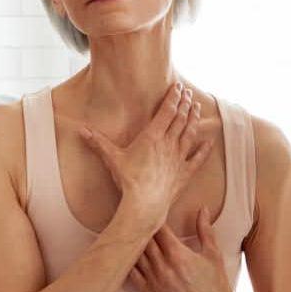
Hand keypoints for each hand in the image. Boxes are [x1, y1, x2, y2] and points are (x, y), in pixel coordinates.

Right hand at [79, 82, 212, 228]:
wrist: (144, 204)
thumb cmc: (128, 181)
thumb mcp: (111, 159)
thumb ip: (98, 142)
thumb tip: (80, 130)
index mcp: (152, 137)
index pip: (166, 111)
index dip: (173, 98)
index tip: (178, 87)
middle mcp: (169, 144)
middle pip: (180, 119)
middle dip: (185, 104)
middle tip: (189, 93)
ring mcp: (179, 158)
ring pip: (190, 134)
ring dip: (195, 119)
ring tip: (198, 108)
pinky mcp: (184, 174)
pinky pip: (198, 159)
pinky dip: (204, 149)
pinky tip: (210, 141)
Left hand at [129, 207, 238, 291]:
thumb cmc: (215, 286)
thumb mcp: (213, 254)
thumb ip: (205, 230)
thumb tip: (203, 210)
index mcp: (178, 255)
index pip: (158, 228)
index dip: (153, 216)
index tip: (152, 209)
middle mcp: (163, 267)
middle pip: (143, 240)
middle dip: (141, 227)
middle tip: (138, 217)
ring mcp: (154, 281)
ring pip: (134, 255)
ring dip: (133, 244)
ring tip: (130, 233)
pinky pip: (132, 275)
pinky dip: (129, 264)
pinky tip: (127, 256)